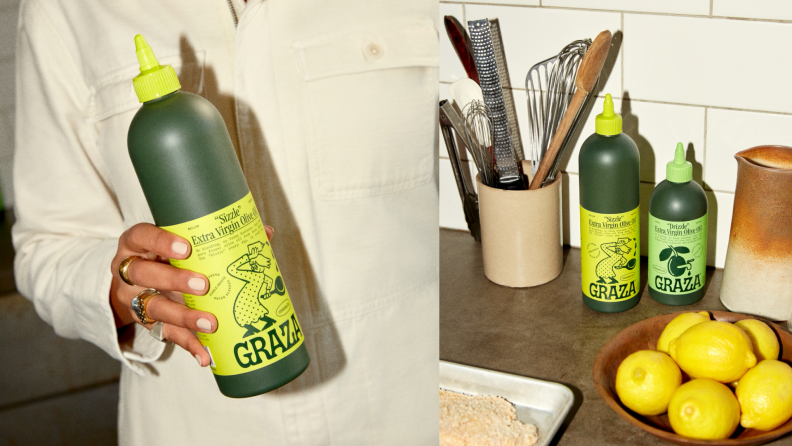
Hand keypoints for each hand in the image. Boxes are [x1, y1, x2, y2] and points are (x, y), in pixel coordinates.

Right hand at [109, 223, 275, 366]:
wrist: (134, 286)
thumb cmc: (165, 257)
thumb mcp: (179, 244)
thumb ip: (216, 238)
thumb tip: (265, 232)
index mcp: (137, 243)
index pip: (142, 236)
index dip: (160, 242)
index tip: (186, 248)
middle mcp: (130, 270)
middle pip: (144, 273)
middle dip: (174, 280)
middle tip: (204, 285)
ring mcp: (135, 298)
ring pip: (154, 308)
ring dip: (184, 317)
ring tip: (210, 323)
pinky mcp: (146, 323)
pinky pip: (166, 335)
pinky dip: (188, 345)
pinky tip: (205, 356)